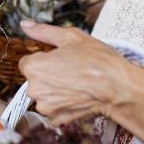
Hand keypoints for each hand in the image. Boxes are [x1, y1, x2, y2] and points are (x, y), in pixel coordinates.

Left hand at [18, 21, 143, 124]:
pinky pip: (53, 110)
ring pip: (44, 96)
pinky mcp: (57, 119)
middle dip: (48, 76)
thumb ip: (43, 31)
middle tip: (71, 71)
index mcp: (33, 67)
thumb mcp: (70, 37)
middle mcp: (34, 89)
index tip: (60, 60)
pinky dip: (62, 105)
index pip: (27, 63)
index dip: (44, 60)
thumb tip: (25, 24)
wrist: (118, 87)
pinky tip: (77, 96)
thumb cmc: (96, 60)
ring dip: (54, 91)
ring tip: (76, 84)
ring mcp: (46, 107)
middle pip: (35, 80)